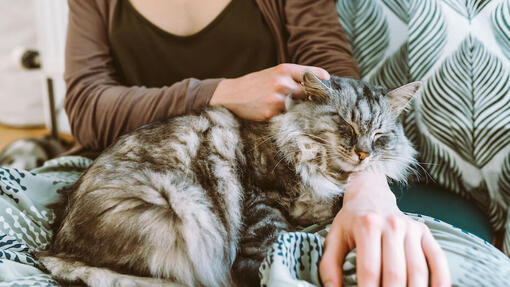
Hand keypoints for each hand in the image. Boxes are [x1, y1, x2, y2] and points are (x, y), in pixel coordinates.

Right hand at [209, 63, 328, 120]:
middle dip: (312, 97)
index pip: (312, 74)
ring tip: (284, 107)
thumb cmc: (254, 84)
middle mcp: (282, 83)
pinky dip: (284, 117)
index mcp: (283, 70)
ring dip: (297, 109)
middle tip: (313, 101)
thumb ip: (292, 77)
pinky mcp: (271, 114)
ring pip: (299, 107)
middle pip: (309, 92)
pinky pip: (286, 117)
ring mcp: (277, 99)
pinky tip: (274, 113)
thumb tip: (318, 83)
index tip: (327, 84)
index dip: (322, 80)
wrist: (230, 95)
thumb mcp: (272, 73)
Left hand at [319, 170, 450, 286]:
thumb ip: (329, 266)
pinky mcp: (425, 233)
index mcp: (367, 226)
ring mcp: (411, 229)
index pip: (369, 269)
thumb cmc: (351, 222)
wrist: (370, 195)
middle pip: (395, 273)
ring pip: (417, 270)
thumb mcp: (334, 238)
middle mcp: (392, 225)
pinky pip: (438, 259)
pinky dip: (440, 280)